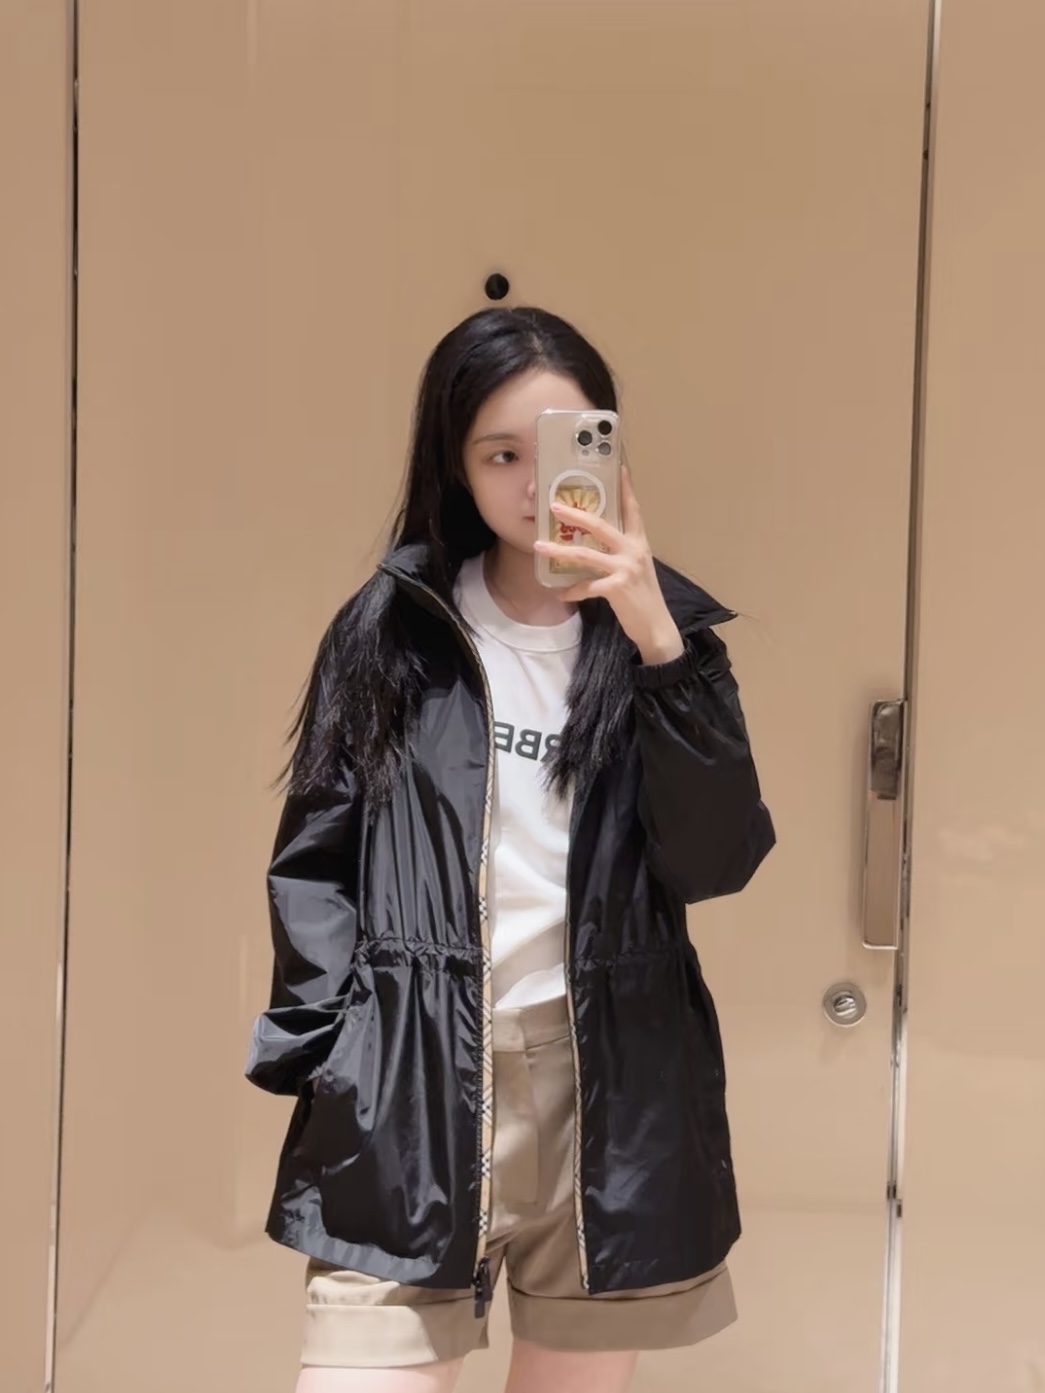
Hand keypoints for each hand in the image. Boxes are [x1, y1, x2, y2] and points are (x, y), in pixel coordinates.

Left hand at [533, 467, 684, 664]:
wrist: (656, 626)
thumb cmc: (643, 597)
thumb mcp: (637, 568)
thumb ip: (621, 552)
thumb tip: (596, 543)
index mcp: (639, 542)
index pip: (632, 509)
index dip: (625, 487)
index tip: (618, 465)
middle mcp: (634, 551)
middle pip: (600, 526)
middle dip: (575, 514)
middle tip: (554, 505)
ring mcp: (626, 568)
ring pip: (585, 554)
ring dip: (559, 551)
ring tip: (539, 547)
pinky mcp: (618, 588)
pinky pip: (586, 586)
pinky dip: (571, 590)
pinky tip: (560, 594)